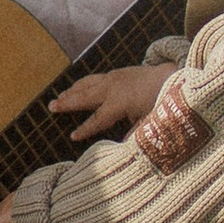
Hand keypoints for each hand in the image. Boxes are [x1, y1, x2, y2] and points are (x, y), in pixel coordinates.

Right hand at [48, 63, 167, 146]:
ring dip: (72, 91)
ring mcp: (113, 78)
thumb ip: (135, 135)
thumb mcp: (151, 122)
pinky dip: (82, 84)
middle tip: (51, 107)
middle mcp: (112, 88)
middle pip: (85, 97)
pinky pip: (94, 78)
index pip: (98, 119)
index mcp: (120, 103)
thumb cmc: (163, 100)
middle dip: (67, 102)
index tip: (72, 136)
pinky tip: (77, 87)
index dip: (85, 129)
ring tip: (59, 97)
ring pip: (87, 84)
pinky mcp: (117, 73)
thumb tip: (123, 149)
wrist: (172, 75)